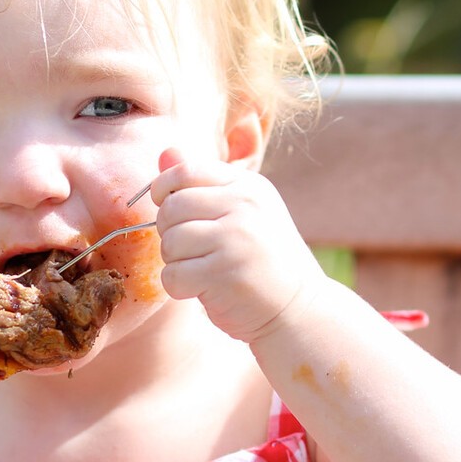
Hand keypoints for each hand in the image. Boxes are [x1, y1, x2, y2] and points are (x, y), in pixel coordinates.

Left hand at [150, 147, 327, 343]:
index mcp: (248, 186)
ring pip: (169, 243)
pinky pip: (173, 276)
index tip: (166, 208)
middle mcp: (244, 207)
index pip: (185, 171)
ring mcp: (235, 239)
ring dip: (175, 262)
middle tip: (190, 250)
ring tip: (201, 269)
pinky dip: (179, 287)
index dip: (162, 189)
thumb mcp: (241, 212)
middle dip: (168, 232)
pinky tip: (203, 289)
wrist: (298, 308)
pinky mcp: (224, 274)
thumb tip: (164, 153)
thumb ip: (201, 183)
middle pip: (171, 208)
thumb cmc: (262, 259)